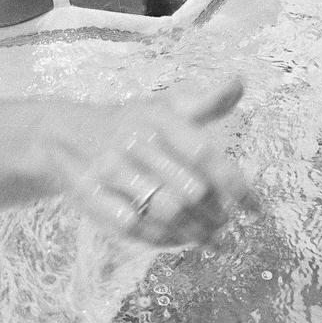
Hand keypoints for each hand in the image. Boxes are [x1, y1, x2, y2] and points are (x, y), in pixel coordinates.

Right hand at [44, 77, 257, 247]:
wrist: (63, 134)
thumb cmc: (130, 122)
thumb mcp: (164, 106)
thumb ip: (205, 101)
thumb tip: (240, 81)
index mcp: (158, 119)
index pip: (204, 154)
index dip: (234, 185)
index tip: (257, 210)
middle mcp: (135, 142)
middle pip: (188, 190)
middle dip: (216, 215)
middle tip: (229, 226)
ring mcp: (111, 170)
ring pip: (165, 212)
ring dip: (195, 233)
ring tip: (214, 241)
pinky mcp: (91, 195)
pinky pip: (135, 227)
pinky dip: (164, 239)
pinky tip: (181, 241)